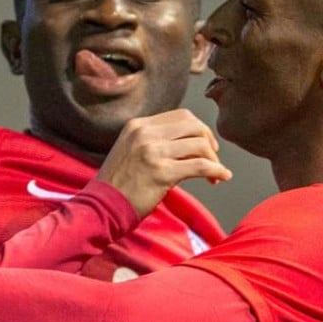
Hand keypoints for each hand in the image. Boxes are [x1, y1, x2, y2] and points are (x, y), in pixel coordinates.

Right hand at [97, 109, 231, 216]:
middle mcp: (145, 133)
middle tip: (213, 158)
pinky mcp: (161, 173)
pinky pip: (200, 166)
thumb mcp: (130, 150)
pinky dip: (216, 171)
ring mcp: (153, 152)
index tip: (204, 146)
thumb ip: (154, 141)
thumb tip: (191, 145)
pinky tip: (221, 177)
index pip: (181, 116)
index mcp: (138, 125)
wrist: (101, 206)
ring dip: (213, 159)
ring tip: (214, 174)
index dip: (198, 129)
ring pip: (200, 145)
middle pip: (194, 125)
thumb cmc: (117, 184)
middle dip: (209, 141)